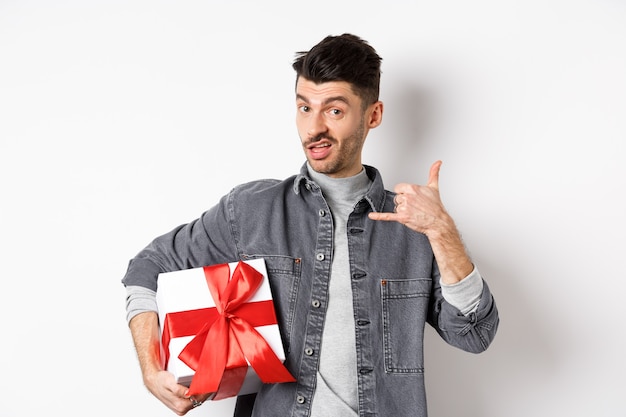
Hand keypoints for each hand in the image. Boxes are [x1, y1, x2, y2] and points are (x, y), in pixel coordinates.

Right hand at [144, 369, 212, 414]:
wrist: (154, 382)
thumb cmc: (160, 381)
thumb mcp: (169, 383)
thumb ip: (178, 389)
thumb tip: (188, 393)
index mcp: (180, 405)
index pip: (199, 399)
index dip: (206, 390)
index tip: (211, 382)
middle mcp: (182, 408)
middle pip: (200, 399)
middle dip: (205, 390)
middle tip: (211, 379)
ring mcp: (183, 406)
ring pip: (198, 399)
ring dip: (202, 390)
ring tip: (205, 381)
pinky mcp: (183, 403)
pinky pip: (194, 397)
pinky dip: (198, 391)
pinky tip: (198, 385)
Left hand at [368, 160, 472, 282]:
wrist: (439, 222)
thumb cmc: (436, 206)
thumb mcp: (434, 187)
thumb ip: (434, 173)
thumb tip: (438, 162)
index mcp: (412, 188)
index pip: (399, 188)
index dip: (404, 193)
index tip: (412, 197)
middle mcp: (407, 197)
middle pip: (397, 198)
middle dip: (404, 203)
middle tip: (415, 207)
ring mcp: (404, 207)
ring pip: (396, 207)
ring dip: (403, 211)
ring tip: (414, 213)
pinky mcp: (402, 217)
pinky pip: (388, 216)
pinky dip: (379, 216)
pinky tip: (371, 216)